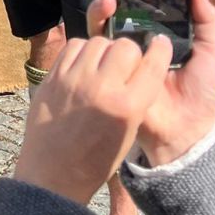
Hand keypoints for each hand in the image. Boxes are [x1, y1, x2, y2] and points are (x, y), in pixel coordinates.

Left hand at [11, 29, 170, 204]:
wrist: (54, 173)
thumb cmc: (96, 160)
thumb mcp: (128, 132)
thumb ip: (136, 98)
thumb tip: (139, 65)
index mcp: (127, 108)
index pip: (151, 65)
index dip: (160, 51)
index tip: (161, 44)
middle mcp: (102, 89)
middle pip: (125, 46)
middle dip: (130, 52)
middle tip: (125, 65)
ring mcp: (74, 80)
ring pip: (99, 41)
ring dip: (106, 50)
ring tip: (103, 65)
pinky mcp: (53, 76)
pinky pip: (74, 46)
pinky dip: (83, 51)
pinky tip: (84, 65)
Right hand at [89, 0, 214, 167]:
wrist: (189, 131)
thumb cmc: (204, 93)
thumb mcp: (212, 52)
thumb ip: (206, 20)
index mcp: (160, 36)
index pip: (144, 5)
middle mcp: (137, 43)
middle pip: (117, 11)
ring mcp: (120, 58)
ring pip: (101, 26)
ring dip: (101, 8)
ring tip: (110, 1)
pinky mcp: (109, 73)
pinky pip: (95, 51)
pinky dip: (96, 35)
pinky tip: (104, 22)